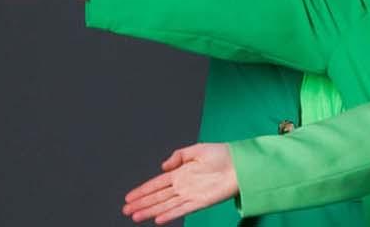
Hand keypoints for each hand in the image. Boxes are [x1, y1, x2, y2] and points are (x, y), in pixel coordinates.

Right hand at [123, 144, 238, 223]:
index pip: (157, 183)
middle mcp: (183, 185)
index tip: (129, 197)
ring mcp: (191, 194)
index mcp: (181, 172)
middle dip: (141, 203)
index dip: (142, 190)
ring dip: (150, 211)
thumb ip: (178, 156)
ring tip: (135, 216)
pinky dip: (170, 214)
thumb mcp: (198, 150)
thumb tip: (163, 166)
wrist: (242, 164)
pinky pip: (182, 209)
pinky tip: (158, 219)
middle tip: (126, 210)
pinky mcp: (201, 202)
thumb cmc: (224, 155)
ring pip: (165, 204)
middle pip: (157, 196)